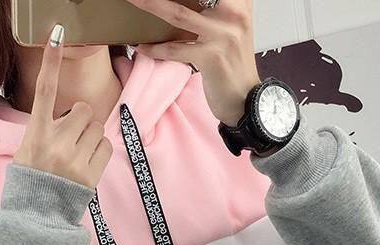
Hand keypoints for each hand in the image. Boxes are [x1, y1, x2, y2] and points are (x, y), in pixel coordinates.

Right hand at [13, 25, 112, 188]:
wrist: (38, 216)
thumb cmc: (33, 181)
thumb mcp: (27, 151)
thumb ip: (45, 129)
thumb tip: (69, 117)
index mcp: (35, 134)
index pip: (44, 91)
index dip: (50, 62)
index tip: (56, 36)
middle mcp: (55, 143)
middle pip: (83, 110)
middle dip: (80, 120)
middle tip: (71, 138)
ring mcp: (74, 159)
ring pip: (96, 127)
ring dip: (91, 136)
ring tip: (77, 154)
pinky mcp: (90, 173)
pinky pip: (105, 146)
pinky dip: (99, 151)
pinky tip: (87, 163)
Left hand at [126, 0, 260, 125]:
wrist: (246, 100)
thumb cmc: (234, 66)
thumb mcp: (231, 29)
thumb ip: (217, 11)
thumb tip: (186, 4)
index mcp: (239, 4)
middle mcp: (234, 15)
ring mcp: (223, 36)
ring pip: (178, 15)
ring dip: (150, 6)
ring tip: (133, 0)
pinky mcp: (211, 58)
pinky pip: (175, 49)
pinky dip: (155, 49)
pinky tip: (140, 47)